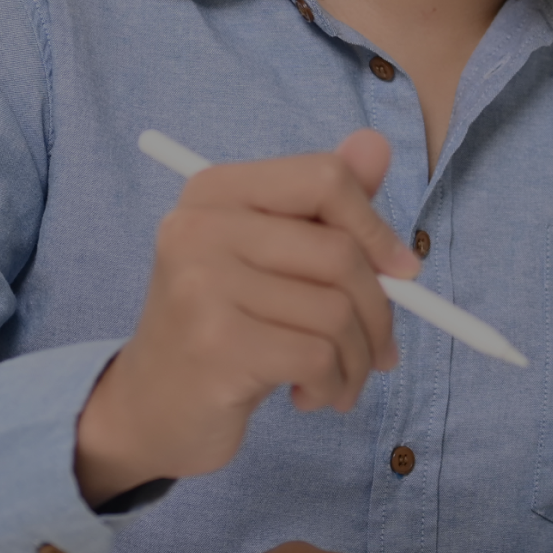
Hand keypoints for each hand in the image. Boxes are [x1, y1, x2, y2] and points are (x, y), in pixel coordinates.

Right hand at [75, 130, 420, 502]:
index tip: (400, 271)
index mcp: (214, 191)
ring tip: (337, 379)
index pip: (324, 178)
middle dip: (380, 312)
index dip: (376, 228)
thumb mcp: (269, 258)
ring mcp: (202, 286)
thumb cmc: (224, 326)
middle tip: (379, 351)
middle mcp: (199, 228)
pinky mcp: (216, 346)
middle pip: (340, 253)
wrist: (151, 408)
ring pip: (337, 313)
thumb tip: (376, 144)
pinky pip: (318, 357)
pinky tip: (312, 396)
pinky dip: (334, 385)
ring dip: (357, 360)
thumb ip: (322, 205)